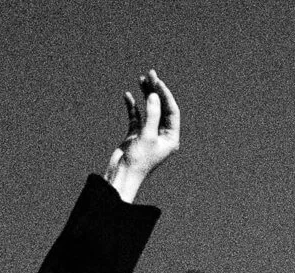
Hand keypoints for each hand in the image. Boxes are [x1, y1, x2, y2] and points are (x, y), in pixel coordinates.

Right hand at [104, 69, 180, 197]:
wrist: (122, 176)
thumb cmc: (138, 160)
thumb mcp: (147, 136)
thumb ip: (152, 114)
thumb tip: (154, 94)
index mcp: (171, 138)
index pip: (172, 111)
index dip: (165, 94)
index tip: (157, 81)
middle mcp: (162, 136)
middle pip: (161, 107)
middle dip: (156, 90)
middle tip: (150, 74)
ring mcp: (149, 134)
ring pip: (149, 109)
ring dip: (145, 95)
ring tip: (140, 79)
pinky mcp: (136, 135)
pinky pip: (136, 116)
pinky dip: (132, 106)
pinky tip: (127, 96)